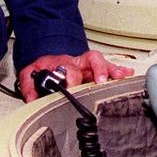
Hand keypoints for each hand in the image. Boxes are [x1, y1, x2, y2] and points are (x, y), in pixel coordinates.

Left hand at [18, 50, 133, 100]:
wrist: (48, 61)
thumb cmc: (44, 69)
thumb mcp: (30, 74)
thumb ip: (29, 85)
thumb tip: (31, 97)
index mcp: (63, 64)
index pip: (70, 68)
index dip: (73, 77)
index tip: (73, 86)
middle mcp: (78, 63)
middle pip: (92, 59)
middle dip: (99, 69)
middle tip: (102, 81)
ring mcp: (88, 66)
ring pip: (104, 63)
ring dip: (113, 70)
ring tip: (121, 76)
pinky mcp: (96, 70)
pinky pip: (110, 67)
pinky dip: (120, 70)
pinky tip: (128, 74)